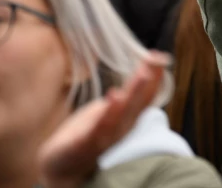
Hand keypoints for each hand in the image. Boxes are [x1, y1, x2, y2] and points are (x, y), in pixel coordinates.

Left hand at [38, 52, 170, 187]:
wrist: (60, 166)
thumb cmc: (87, 135)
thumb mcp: (109, 110)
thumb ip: (125, 96)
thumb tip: (145, 72)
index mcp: (127, 119)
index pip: (146, 96)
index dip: (155, 77)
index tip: (160, 56)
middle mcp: (121, 129)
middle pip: (138, 103)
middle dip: (148, 80)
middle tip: (156, 60)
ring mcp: (104, 138)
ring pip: (123, 113)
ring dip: (134, 93)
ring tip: (143, 74)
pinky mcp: (84, 145)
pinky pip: (99, 128)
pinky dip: (109, 113)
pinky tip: (114, 95)